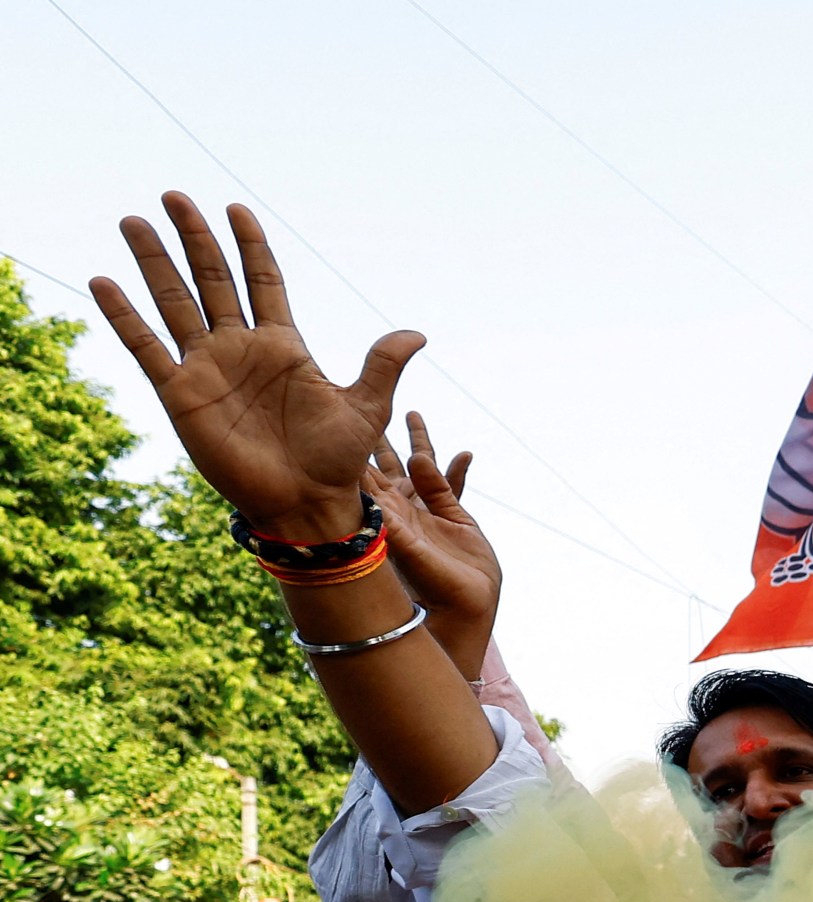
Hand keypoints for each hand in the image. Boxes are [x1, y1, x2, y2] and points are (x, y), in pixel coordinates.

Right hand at [89, 192, 423, 540]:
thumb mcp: (367, 407)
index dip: (250, 246)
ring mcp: (208, 368)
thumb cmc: (337, 460)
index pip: (263, 281)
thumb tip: (418, 333)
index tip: (236, 209)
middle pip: (212, 279)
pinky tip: (102, 281)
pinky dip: (124, 316)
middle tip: (174, 195)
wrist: (306, 503)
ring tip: (133, 221)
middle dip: (195, 238)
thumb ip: (382, 365)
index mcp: (284, 346)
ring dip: (153, 263)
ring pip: (175, 303)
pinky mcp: (180, 394)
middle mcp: (241, 349)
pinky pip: (146, 348)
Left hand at [363, 412, 500, 679]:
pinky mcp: (455, 518)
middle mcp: (402, 509)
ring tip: (412, 413)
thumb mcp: (406, 550)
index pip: (364, 476)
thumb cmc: (429, 585)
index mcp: (385, 515)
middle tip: (362, 402)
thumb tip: (381, 496)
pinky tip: (464, 453)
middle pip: (386, 464)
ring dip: (417, 441)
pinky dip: (457, 468)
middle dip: (377, 436)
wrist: (462, 608)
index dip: (352, 451)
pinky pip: (452, 485)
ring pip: (419, 467)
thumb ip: (397, 520)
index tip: (337, 419)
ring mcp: (428, 512)